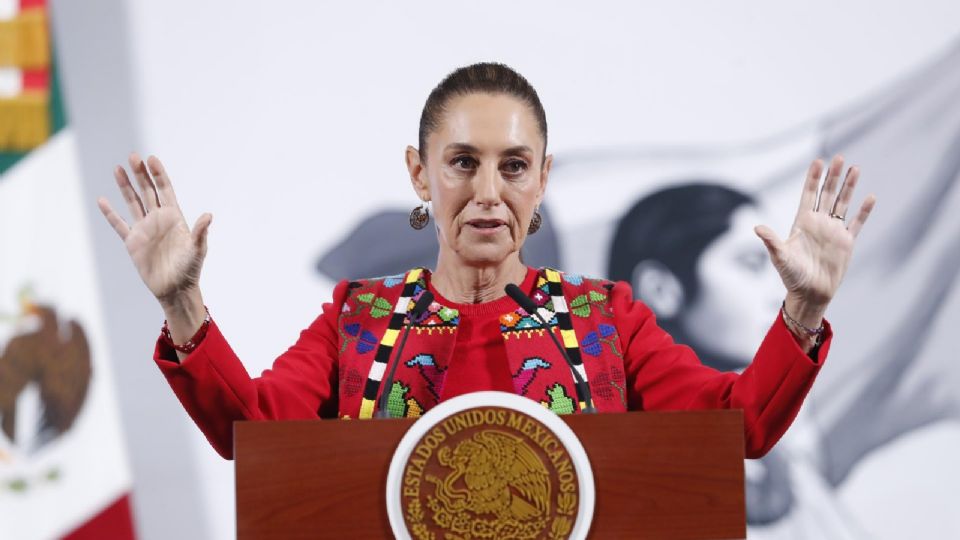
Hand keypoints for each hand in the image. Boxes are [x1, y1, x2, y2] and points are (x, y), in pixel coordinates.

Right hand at [97, 153, 211, 310]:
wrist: (175, 289)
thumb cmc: (190, 270)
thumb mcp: (198, 249)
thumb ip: (201, 232)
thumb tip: (208, 215)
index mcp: (175, 217)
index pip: (165, 190)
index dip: (159, 174)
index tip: (151, 159)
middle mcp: (158, 220)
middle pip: (147, 191)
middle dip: (140, 174)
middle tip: (133, 156)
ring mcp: (144, 229)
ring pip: (133, 202)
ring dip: (125, 186)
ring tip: (118, 168)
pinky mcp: (132, 242)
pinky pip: (119, 224)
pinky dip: (110, 213)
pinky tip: (102, 200)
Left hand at [754, 155, 875, 329]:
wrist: (810, 294)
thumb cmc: (791, 276)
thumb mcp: (779, 257)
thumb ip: (771, 241)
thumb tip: (757, 228)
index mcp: (802, 223)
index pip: (808, 195)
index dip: (813, 179)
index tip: (818, 161)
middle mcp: (819, 223)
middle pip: (827, 194)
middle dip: (833, 176)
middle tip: (839, 157)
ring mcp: (833, 232)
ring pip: (843, 203)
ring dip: (849, 187)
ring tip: (855, 168)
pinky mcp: (846, 243)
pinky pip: (857, 223)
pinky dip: (864, 211)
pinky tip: (870, 197)